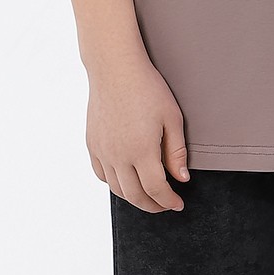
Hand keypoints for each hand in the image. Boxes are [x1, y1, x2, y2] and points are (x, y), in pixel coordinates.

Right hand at [86, 56, 189, 211]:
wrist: (115, 69)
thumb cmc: (147, 88)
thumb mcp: (172, 118)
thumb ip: (176, 152)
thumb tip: (181, 179)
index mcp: (142, 151)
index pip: (156, 189)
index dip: (169, 201)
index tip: (178, 204)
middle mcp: (118, 156)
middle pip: (135, 195)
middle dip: (153, 206)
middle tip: (165, 205)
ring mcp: (102, 151)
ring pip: (117, 189)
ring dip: (134, 198)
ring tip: (148, 195)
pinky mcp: (92, 144)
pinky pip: (101, 174)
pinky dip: (115, 184)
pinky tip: (126, 179)